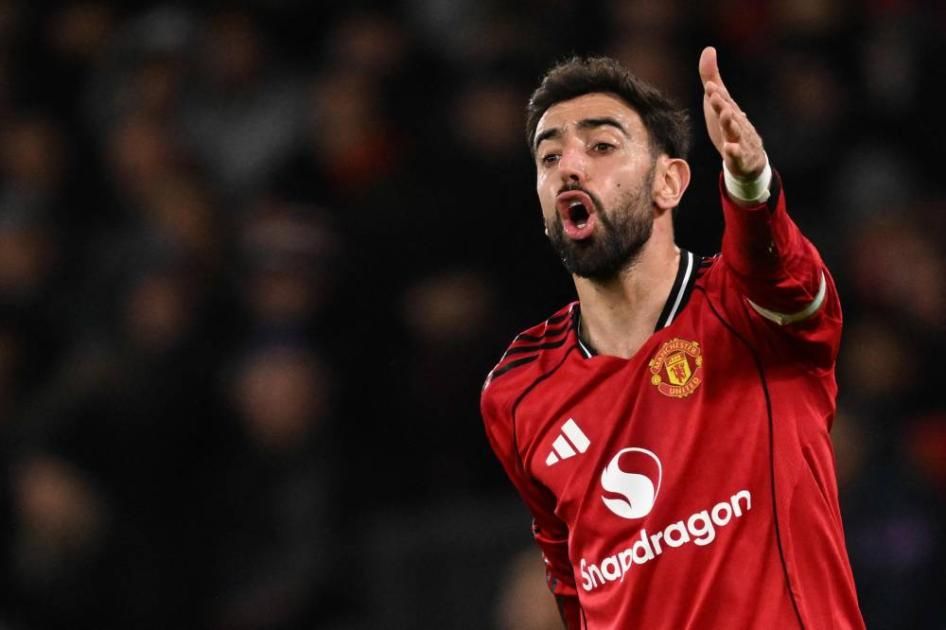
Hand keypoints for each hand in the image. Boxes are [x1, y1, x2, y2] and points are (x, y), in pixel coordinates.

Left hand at [699, 46, 765, 179]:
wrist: (750, 158)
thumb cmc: (730, 125)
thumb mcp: (718, 102)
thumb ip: (712, 78)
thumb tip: (709, 49)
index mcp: (729, 110)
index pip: (722, 101)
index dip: (716, 94)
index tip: (709, 86)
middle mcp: (736, 123)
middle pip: (730, 113)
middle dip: (722, 104)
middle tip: (714, 96)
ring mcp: (740, 140)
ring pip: (735, 132)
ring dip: (730, 124)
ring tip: (725, 116)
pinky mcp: (740, 157)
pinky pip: (737, 155)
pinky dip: (734, 152)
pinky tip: (729, 149)